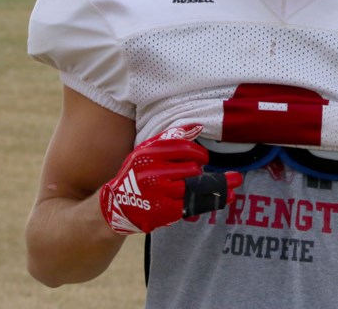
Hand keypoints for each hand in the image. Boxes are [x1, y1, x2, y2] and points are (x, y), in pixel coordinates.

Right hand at [99, 124, 242, 234]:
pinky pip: (193, 204)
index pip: (184, 148)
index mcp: (149, 154)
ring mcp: (159, 193)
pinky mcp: (164, 211)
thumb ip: (171, 138)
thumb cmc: (136, 174)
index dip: (200, 153)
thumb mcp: (146, 151)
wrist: (116, 205)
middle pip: (192, 169)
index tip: (204, 158)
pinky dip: (206, 201)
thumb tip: (198, 126)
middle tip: (196, 174)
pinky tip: (221, 199)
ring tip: (220, 189)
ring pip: (194, 187)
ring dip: (207, 187)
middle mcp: (153, 173)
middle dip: (198, 171)